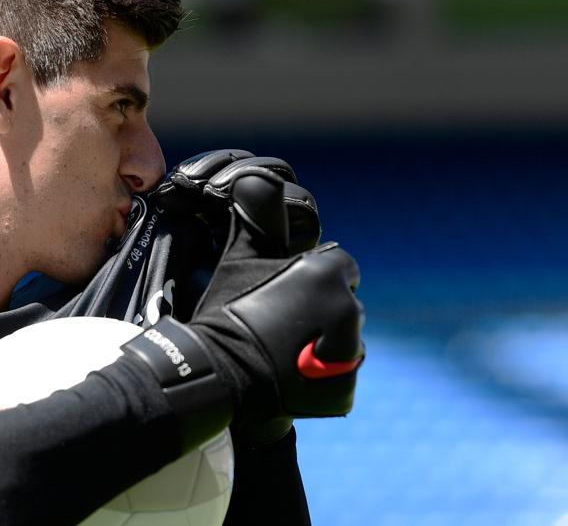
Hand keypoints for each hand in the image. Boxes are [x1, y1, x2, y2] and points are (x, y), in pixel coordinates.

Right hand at [122, 169, 362, 450]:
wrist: (217, 375)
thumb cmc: (226, 312)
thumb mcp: (240, 259)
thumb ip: (256, 217)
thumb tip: (254, 178)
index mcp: (328, 273)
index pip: (339, 268)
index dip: (312, 280)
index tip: (287, 294)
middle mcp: (349, 310)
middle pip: (343, 305)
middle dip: (321, 312)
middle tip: (281, 324)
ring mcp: (350, 353)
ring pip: (345, 341)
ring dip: (324, 345)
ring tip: (286, 351)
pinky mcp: (344, 389)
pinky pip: (341, 376)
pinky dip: (323, 377)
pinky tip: (293, 375)